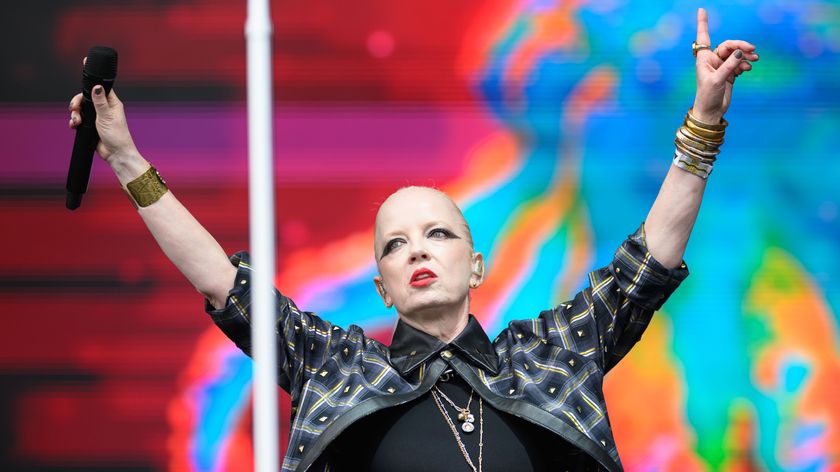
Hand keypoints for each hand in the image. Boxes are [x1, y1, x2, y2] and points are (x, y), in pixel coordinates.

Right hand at [68, 58, 137, 164]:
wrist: (115, 154)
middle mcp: (104, 108)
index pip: (101, 86)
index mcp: (112, 103)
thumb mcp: (106, 116)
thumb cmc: (117, 136)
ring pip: (81, 108)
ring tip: (76, 122)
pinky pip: (79, 119)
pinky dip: (75, 121)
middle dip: (77, 102)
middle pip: (86, 97)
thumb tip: (96, 86)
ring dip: (75, 114)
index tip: (85, 64)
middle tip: (74, 108)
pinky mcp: (91, 126)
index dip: (92, 78)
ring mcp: (97, 117)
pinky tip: (74, 125)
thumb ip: (99, 101)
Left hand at [691, 8, 758, 122]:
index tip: (701, 9)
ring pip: (736, 54)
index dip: (703, 23)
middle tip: (752, 49)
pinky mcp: (730, 73)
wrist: (712, 111)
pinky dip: (745, 63)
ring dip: (746, 54)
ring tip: (755, 58)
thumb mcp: (717, 80)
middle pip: (728, 45)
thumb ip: (729, 65)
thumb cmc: (708, 96)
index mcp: (704, 59)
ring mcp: (722, 66)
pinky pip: (740, 63)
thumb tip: (741, 51)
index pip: (704, 37)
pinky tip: (748, 68)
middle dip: (740, 45)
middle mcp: (712, 60)